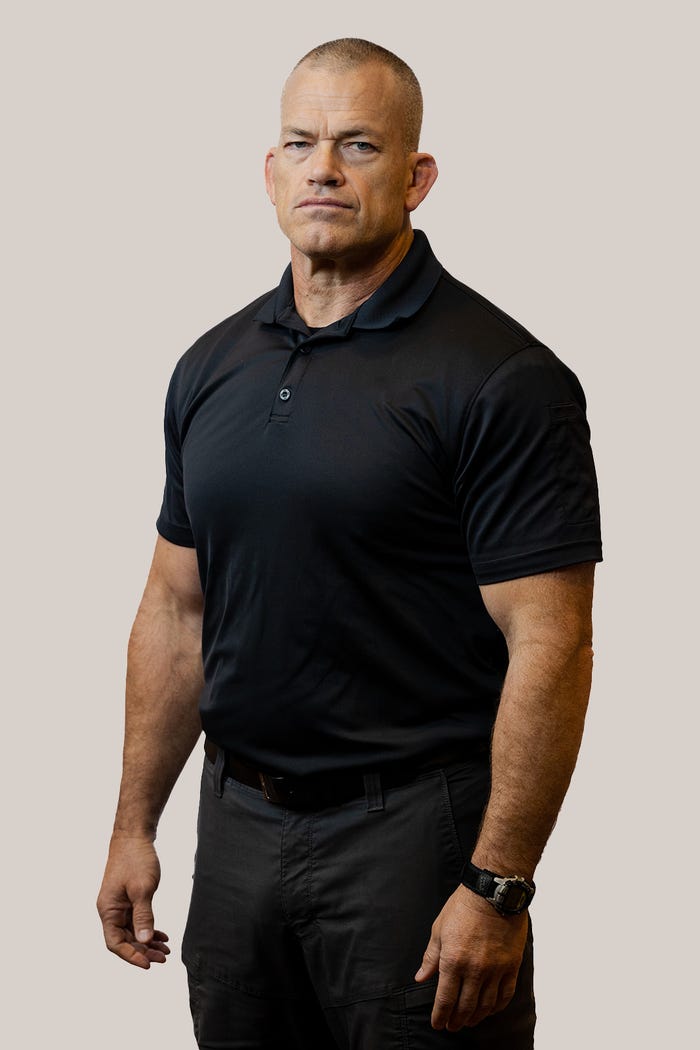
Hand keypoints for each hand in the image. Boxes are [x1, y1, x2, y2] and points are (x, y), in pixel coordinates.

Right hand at [96, 835, 169, 968]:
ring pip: (132, 932)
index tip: (149, 964)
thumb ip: (143, 915)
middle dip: (143, 951)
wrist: (134, 836)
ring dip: (147, 942)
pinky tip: (162, 936)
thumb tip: (144, 941)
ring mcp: (119, 905)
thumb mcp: (142, 888)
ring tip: (165, 951)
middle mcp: (111, 910)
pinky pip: (137, 921)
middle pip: (124, 940)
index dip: (131, 956)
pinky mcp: (128, 899)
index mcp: (108, 910)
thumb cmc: (136, 859)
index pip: (115, 944)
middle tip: (163, 958)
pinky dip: (149, 929)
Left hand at [414, 884, 527, 1030]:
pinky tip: (490, 1010)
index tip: (437, 1024)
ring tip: (469, 1021)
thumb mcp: (439, 929)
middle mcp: (474, 969)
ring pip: (486, 1005)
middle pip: (465, 1007)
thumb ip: (431, 957)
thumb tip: (421, 977)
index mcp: (453, 960)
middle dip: (456, 1021)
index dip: (440, 1016)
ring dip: (476, 1017)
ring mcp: (495, 969)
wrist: (493, 892)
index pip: (445, 999)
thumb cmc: (463, 907)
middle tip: (452, 1026)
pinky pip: (505, 994)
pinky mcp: (511, 966)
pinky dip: (497, 1007)